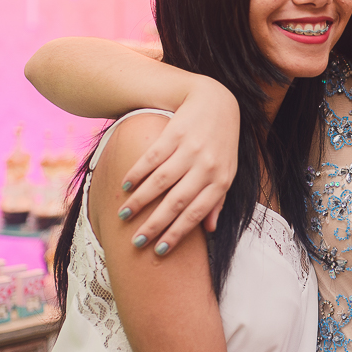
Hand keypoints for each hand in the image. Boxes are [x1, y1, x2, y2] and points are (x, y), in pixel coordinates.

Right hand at [117, 79, 239, 252]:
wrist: (215, 100)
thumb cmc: (220, 142)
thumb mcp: (227, 170)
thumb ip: (218, 199)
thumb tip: (209, 230)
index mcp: (221, 180)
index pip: (196, 213)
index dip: (177, 234)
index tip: (158, 250)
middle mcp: (206, 166)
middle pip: (176, 202)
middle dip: (155, 224)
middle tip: (136, 240)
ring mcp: (190, 149)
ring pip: (160, 182)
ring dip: (140, 201)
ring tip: (124, 215)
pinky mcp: (175, 133)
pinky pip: (152, 158)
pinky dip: (136, 173)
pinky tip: (125, 186)